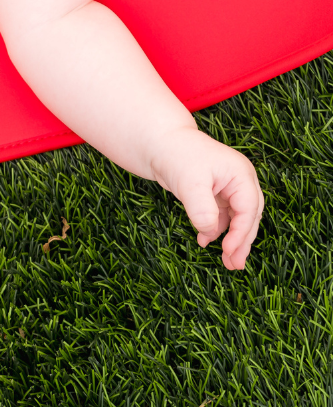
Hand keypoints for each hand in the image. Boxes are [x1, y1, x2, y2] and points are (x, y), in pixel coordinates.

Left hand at [150, 126, 263, 269]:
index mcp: (240, 174)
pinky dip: (215, 229)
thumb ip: (202, 208)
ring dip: (231, 239)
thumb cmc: (175, 155)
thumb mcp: (189, 182)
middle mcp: (239, 181)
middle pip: (248, 217)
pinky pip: (221, 216)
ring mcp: (228, 187)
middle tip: (234, 265)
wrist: (157, 141)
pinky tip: (204, 240)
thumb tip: (209, 232)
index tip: (228, 251)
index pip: (248, 210)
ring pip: (237, 219)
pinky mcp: (215, 193)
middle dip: (241, 242)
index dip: (241, 233)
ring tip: (226, 262)